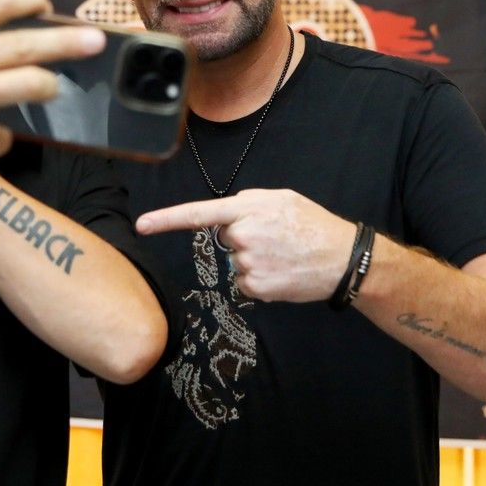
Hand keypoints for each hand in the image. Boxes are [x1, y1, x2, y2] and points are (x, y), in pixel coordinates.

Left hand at [135, 188, 357, 302]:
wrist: (344, 259)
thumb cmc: (312, 225)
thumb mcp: (282, 199)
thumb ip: (249, 202)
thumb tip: (228, 217)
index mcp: (247, 209)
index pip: (198, 213)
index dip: (167, 219)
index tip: (142, 225)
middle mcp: (244, 236)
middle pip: (225, 238)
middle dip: (243, 237)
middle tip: (275, 237)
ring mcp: (249, 263)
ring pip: (236, 262)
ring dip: (255, 259)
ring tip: (284, 254)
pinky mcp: (257, 287)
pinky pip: (246, 282)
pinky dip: (261, 279)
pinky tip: (282, 271)